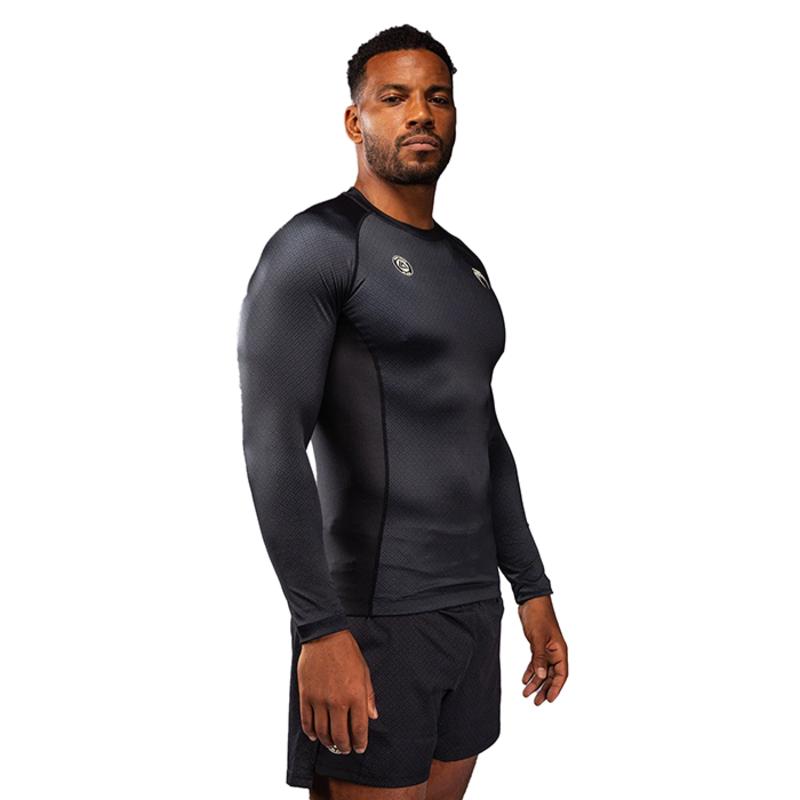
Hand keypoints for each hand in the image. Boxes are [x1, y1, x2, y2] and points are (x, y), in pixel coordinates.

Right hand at [297, 629, 378, 753]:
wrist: (325, 636)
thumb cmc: (347, 652)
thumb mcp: (364, 672)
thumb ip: (368, 696)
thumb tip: (373, 716)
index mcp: (355, 696)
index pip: (358, 729)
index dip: (359, 743)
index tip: (360, 748)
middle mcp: (337, 702)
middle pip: (339, 736)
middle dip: (343, 747)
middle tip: (345, 749)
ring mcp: (320, 700)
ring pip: (322, 733)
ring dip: (328, 743)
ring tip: (332, 744)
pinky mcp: (306, 696)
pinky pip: (307, 722)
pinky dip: (311, 732)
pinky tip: (315, 735)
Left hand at [518, 595, 567, 704]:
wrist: (531, 600)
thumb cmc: (539, 616)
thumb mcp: (538, 638)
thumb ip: (539, 658)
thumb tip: (540, 677)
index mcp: (560, 650)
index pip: (561, 674)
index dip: (556, 688)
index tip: (549, 700)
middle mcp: (555, 651)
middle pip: (551, 676)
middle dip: (544, 689)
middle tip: (536, 702)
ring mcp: (546, 649)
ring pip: (542, 671)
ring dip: (535, 682)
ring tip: (526, 694)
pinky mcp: (537, 645)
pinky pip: (535, 662)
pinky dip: (530, 671)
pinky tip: (524, 679)